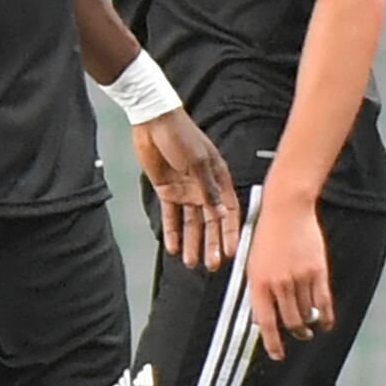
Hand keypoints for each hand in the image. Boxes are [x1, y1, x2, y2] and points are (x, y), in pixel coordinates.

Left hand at [132, 109, 240, 270]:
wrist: (152, 122)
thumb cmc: (180, 134)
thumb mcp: (198, 162)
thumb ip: (209, 190)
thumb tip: (220, 214)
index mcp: (219, 179)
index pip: (229, 212)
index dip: (231, 233)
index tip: (233, 251)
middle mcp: (204, 188)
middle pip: (211, 222)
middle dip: (213, 244)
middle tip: (213, 264)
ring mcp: (186, 191)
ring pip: (191, 223)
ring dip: (193, 243)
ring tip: (193, 262)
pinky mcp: (167, 190)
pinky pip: (171, 216)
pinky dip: (172, 232)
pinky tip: (173, 246)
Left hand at [243, 195, 333, 361]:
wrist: (286, 210)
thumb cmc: (266, 233)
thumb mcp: (252, 261)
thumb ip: (258, 288)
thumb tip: (261, 316)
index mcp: (257, 281)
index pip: (265, 322)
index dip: (272, 343)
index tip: (277, 354)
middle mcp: (278, 283)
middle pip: (290, 322)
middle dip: (295, 332)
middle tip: (298, 334)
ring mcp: (299, 278)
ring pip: (307, 314)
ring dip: (308, 324)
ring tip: (308, 325)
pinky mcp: (318, 272)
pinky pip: (324, 303)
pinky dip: (326, 317)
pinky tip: (326, 322)